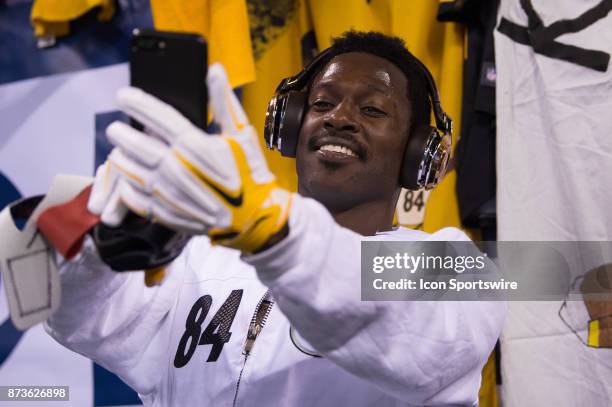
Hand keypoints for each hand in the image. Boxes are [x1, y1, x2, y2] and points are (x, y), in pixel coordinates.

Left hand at [88, 64, 291, 253]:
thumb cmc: (249, 173)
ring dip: (121, 158)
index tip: (122, 96)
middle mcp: (176, 167)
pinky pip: (134, 197)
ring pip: (129, 170)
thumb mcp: (242, 134)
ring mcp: (168, 191)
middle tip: (115, 128)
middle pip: (135, 144)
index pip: (157, 116)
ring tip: (120, 152)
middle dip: (121, 133)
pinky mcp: (166, 212)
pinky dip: (127, 187)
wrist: (254, 216)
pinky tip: (130, 181)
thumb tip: (215, 70)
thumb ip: (224, 102)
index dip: (136, 103)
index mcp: (194, 145)